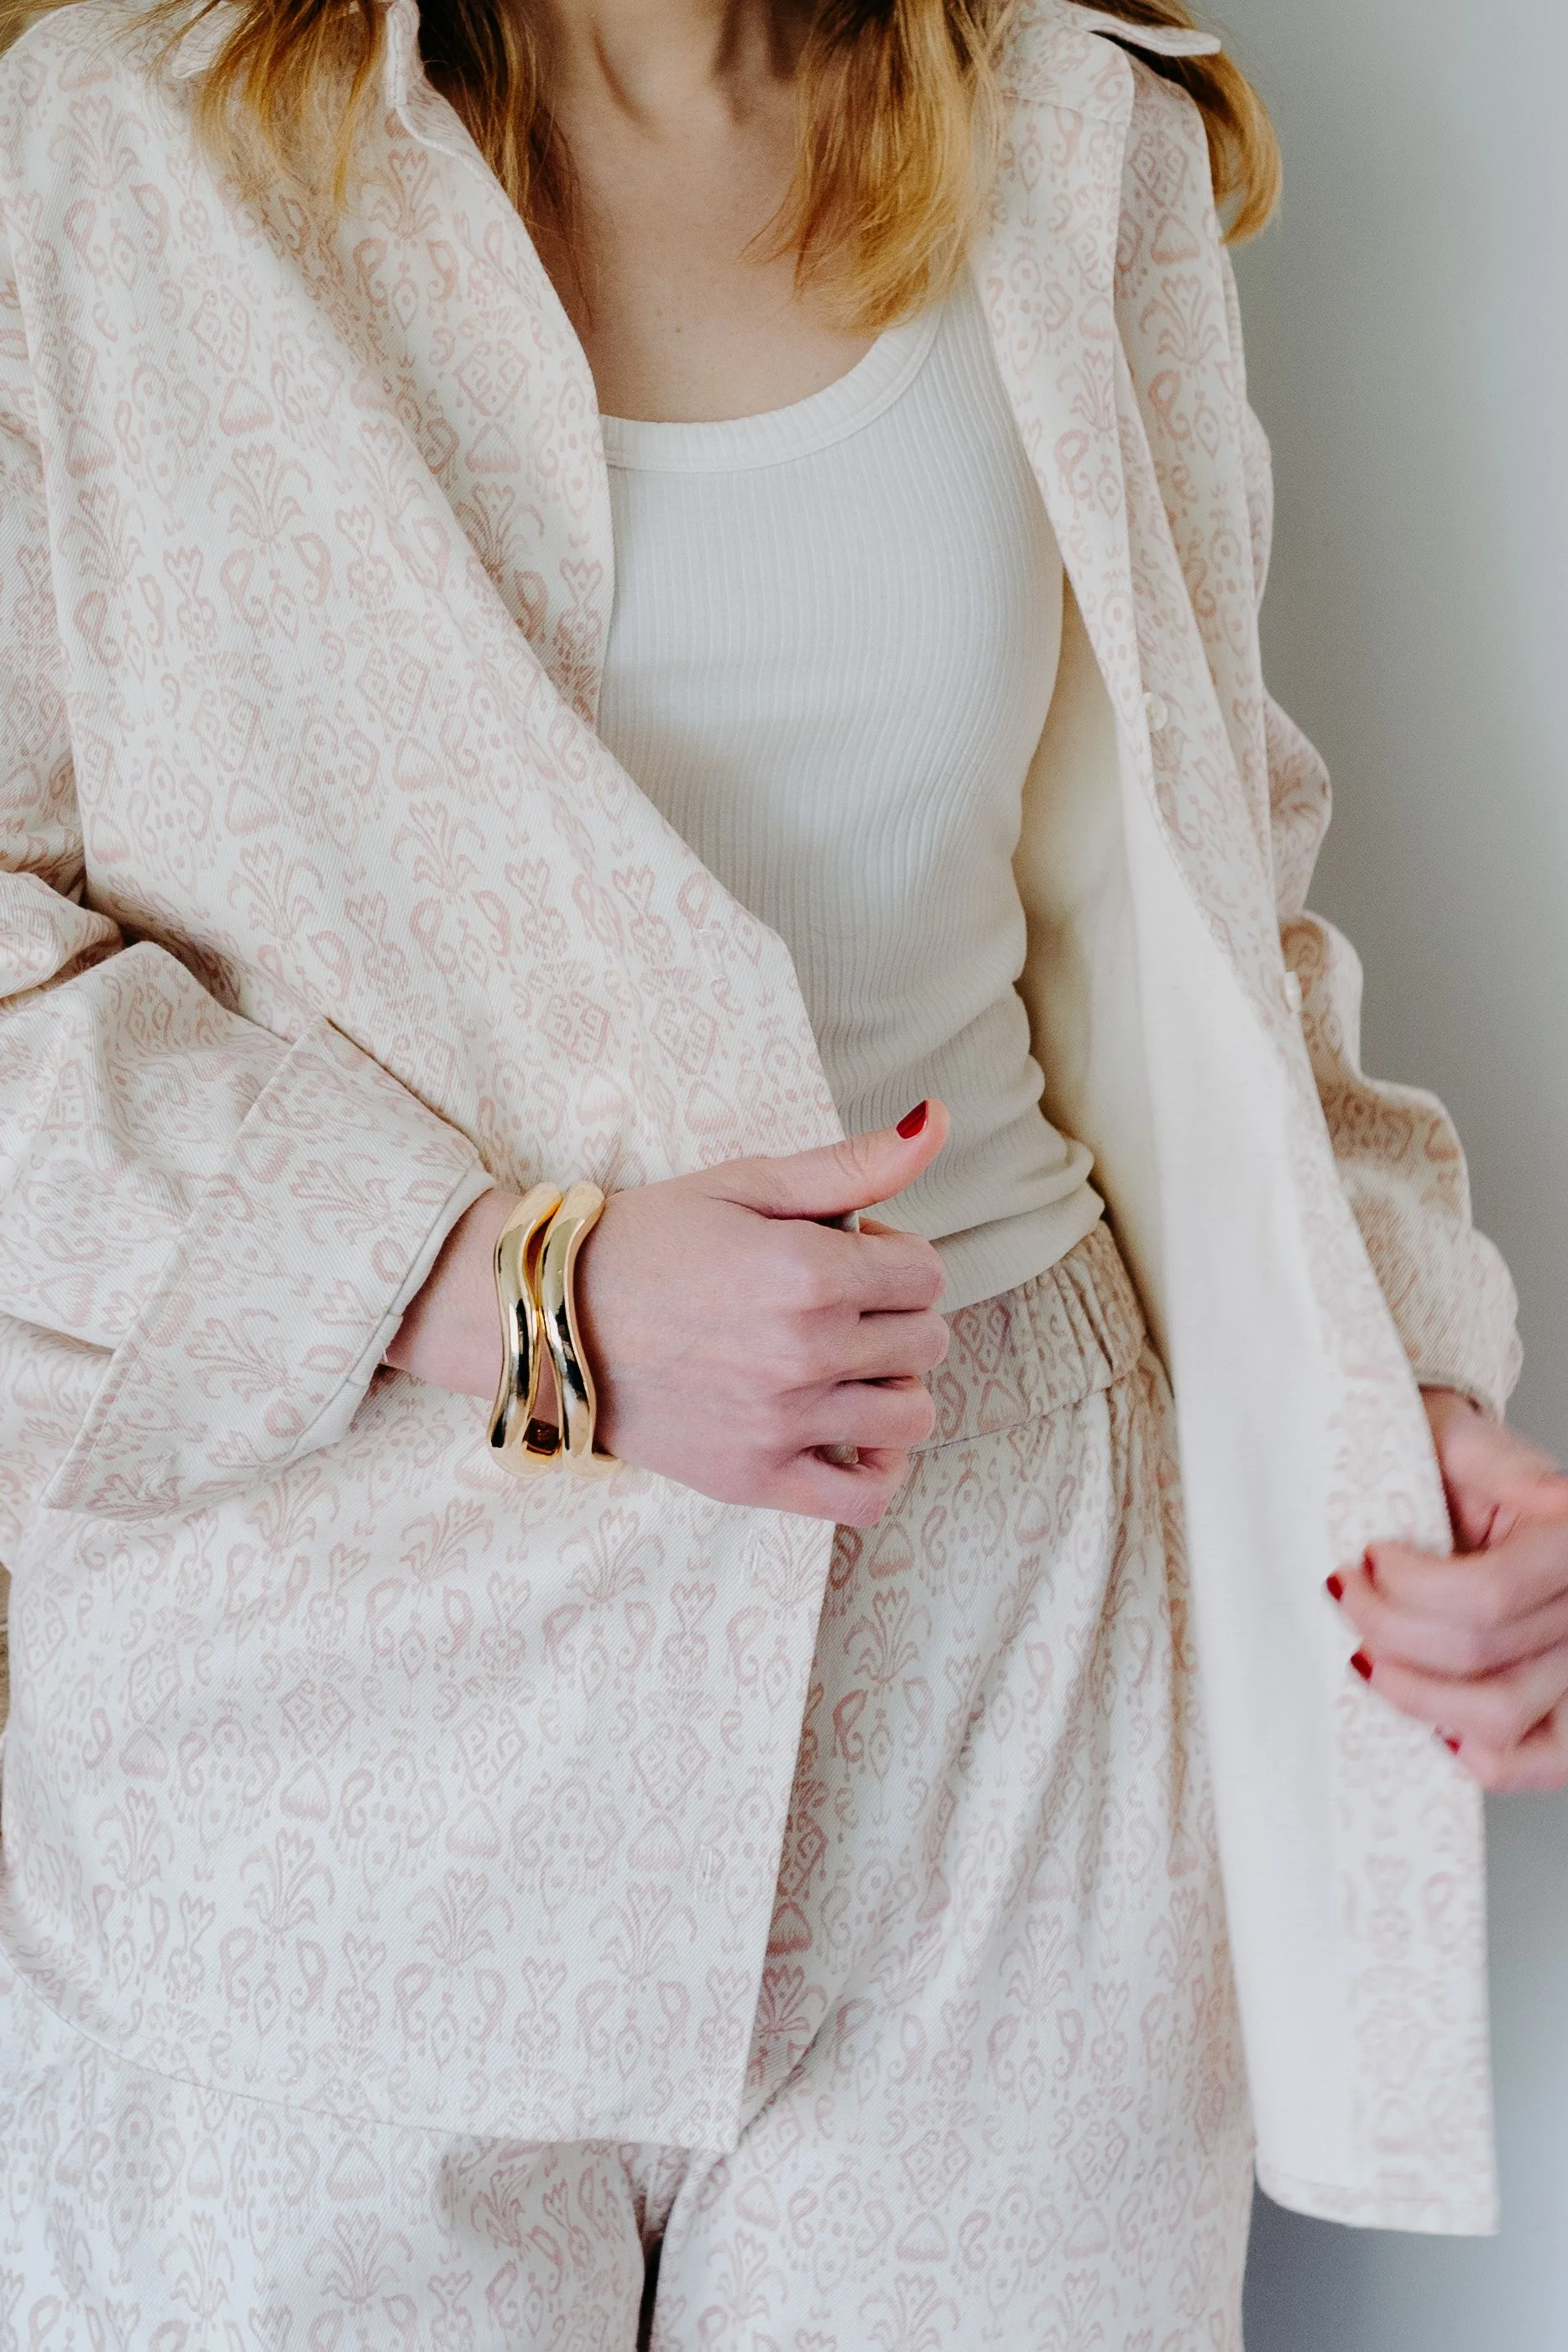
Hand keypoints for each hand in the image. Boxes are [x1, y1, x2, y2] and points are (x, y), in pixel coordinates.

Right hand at [385, 1105, 952, 1524]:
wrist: (551, 1317)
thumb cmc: (648, 1241)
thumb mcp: (745, 1183)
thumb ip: (850, 1165)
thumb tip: (935, 1123)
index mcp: (809, 1271)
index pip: (925, 1272)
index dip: (894, 1253)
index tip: (847, 1252)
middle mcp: (805, 1351)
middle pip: (926, 1340)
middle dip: (896, 1313)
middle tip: (837, 1302)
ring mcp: (782, 1422)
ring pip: (911, 1415)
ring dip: (895, 1387)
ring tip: (848, 1367)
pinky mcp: (755, 1477)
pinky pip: (863, 1499)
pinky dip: (876, 1471)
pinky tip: (852, 1438)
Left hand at [1328, 1389, 1567, 1791]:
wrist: (1458, 1481)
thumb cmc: (1457, 1465)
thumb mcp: (1467, 1445)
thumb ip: (1501, 1469)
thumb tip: (1549, 1496)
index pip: (1488, 1595)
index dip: (1408, 1588)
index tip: (1367, 1557)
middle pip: (1477, 1654)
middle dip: (1386, 1627)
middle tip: (1344, 1592)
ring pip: (1497, 1715)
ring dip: (1413, 1691)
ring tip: (1367, 1655)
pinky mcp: (1560, 1705)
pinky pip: (1540, 1760)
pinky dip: (1483, 1757)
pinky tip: (1437, 1727)